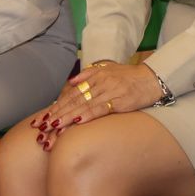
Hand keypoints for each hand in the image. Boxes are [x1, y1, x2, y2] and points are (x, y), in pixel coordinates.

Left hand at [29, 61, 161, 148]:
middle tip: (42, 126)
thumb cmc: (130, 76)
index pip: (72, 93)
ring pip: (84, 105)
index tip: (44, 117)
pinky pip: (101, 108)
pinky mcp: (120, 101)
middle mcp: (99, 83)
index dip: (57, 105)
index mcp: (95, 76)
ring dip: (68, 116)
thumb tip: (71, 82)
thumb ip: (89, 73)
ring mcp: (109, 91)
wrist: (153, 78)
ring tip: (53, 126)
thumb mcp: (109, 69)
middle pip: (74, 100)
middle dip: (57, 113)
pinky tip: (77, 121)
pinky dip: (88, 115)